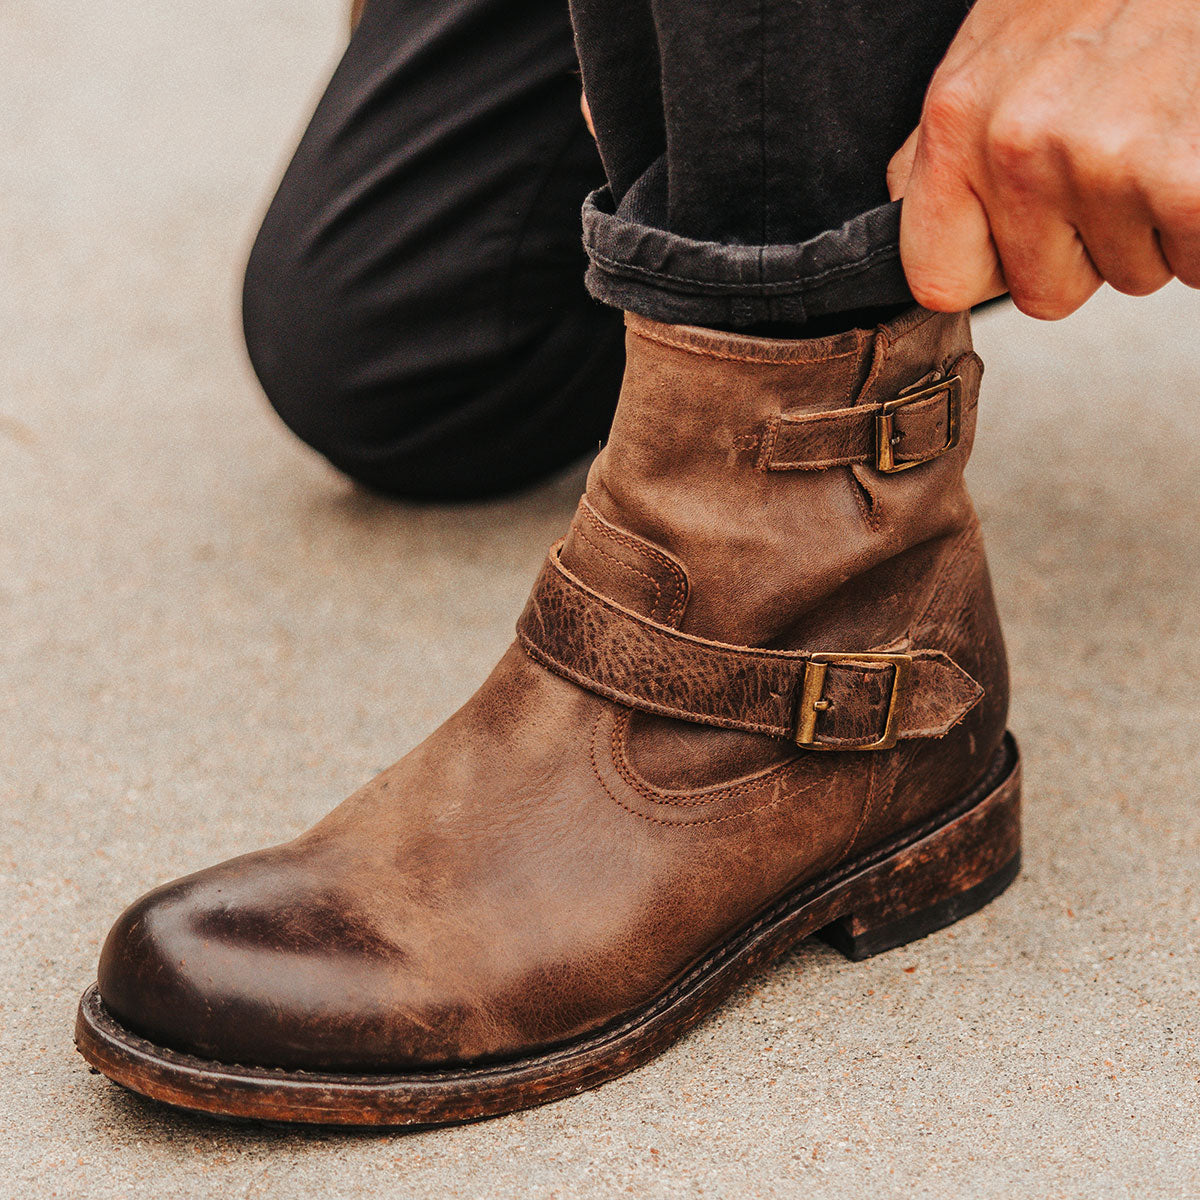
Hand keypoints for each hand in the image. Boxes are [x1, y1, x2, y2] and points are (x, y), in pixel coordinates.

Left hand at [887, 0, 1199, 318]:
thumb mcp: (996, 45)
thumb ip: (943, 143)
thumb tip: (901, 208)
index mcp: (959, 118)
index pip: (939, 280)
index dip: (991, 273)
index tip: (1022, 243)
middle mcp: (1018, 144)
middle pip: (1045, 291)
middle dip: (1089, 246)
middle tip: (1121, 156)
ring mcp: (1104, 162)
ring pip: (1130, 274)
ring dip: (1152, 223)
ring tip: (1165, 131)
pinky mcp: (1186, 182)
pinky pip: (1195, 261)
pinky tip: (1197, 149)